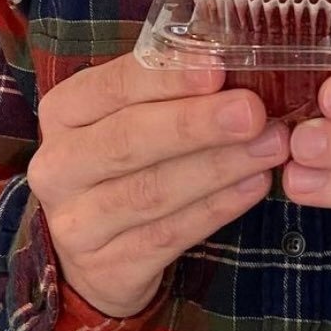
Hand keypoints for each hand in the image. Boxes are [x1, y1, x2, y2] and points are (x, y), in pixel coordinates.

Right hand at [28, 57, 289, 318]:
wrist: (94, 252)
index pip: (113, 86)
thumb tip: (236, 62)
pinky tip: (255, 185)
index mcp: (65, 111)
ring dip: (219, 167)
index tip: (219, 68)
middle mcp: (59, 166)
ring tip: (270, 146)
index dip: (167, 78)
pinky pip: (168, 236)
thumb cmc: (125, 160)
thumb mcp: (131, 115)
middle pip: (129, 140)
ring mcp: (77, 222)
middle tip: (253, 112)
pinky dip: (217, 208)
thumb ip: (169, 90)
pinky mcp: (107, 268)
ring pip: (152, 191)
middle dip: (196, 124)